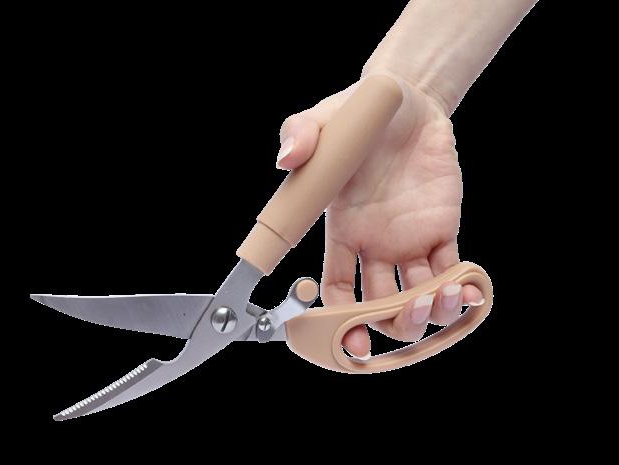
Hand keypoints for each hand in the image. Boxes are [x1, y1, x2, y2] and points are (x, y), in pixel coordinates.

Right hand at [277, 76, 484, 358]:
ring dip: (431, 310)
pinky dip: (461, 287)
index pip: (337, 287)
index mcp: (342, 230)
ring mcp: (410, 239)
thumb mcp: (325, 120)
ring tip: (440, 298)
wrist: (408, 100)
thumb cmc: (359, 115)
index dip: (340, 319)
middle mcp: (374, 244)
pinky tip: (466, 290)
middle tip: (408, 312)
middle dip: (393, 322)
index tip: (351, 338)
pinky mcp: (441, 227)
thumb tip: (286, 159)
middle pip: (381, 304)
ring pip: (418, 295)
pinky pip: (452, 268)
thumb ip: (300, 135)